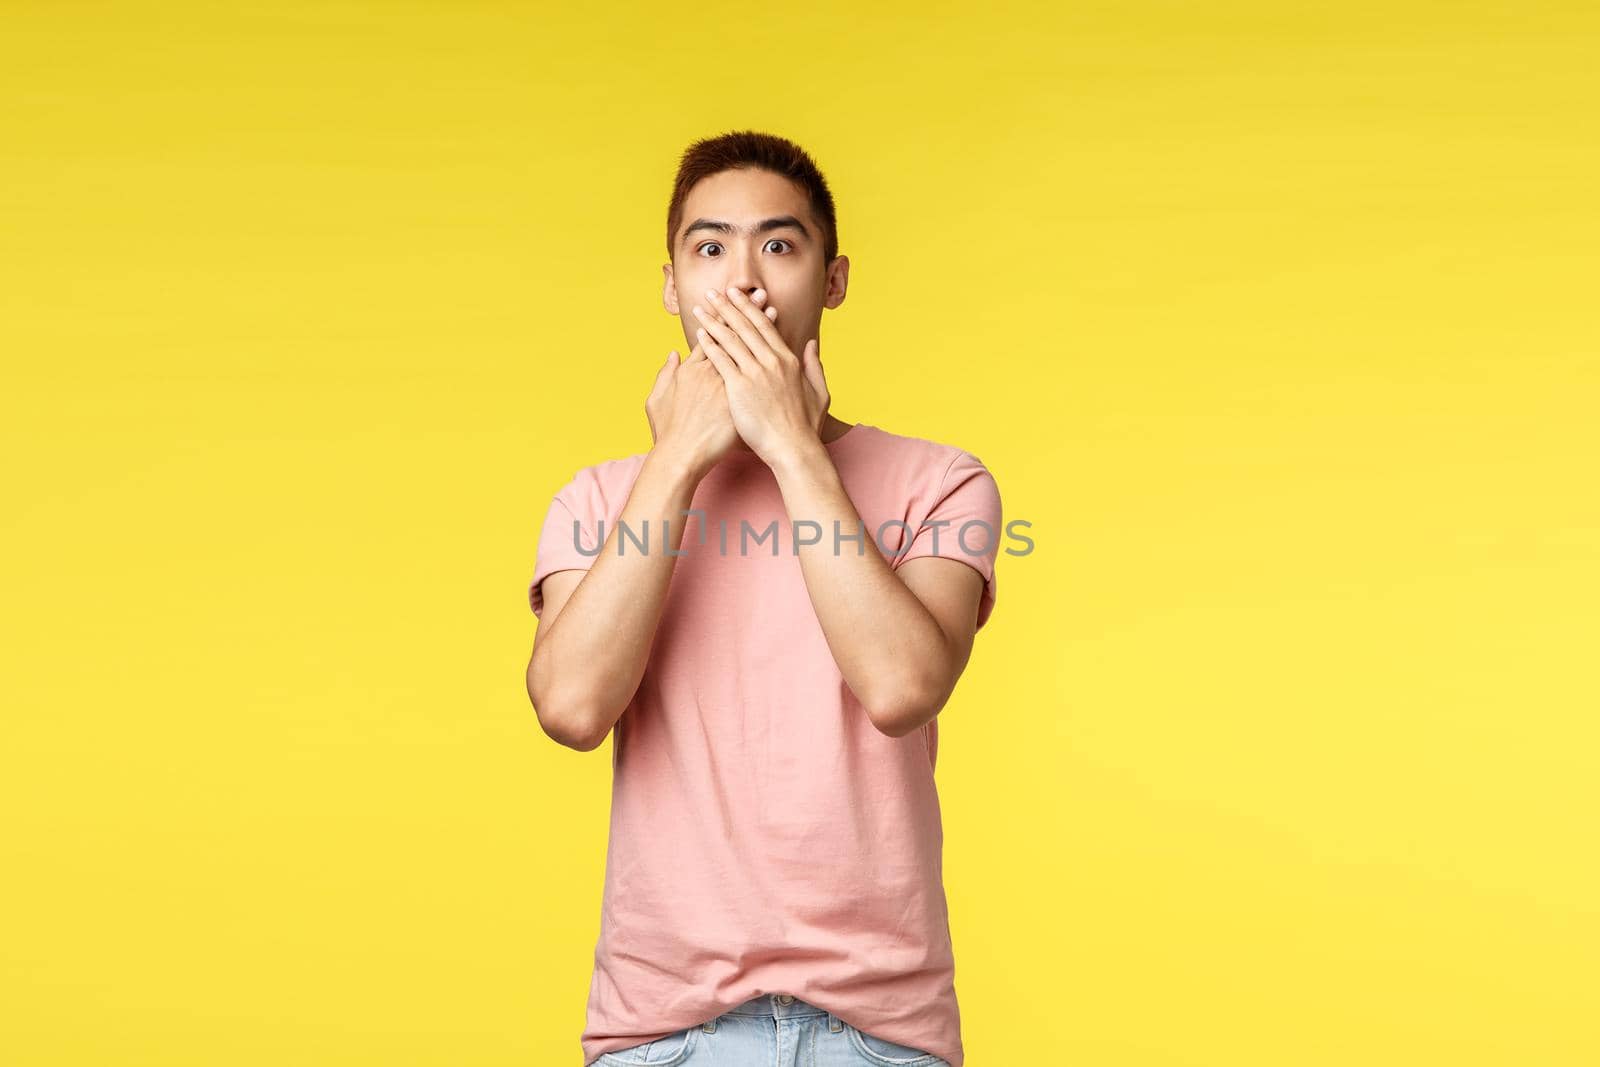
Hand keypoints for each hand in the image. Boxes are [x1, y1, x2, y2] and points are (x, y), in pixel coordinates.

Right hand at [646, 291, 779, 474]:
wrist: (680, 456)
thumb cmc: (669, 431)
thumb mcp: (658, 398)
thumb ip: (666, 373)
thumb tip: (673, 355)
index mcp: (691, 369)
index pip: (710, 335)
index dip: (724, 315)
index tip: (734, 299)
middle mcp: (710, 371)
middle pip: (733, 335)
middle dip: (746, 312)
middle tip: (759, 293)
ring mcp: (727, 384)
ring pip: (748, 350)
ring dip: (761, 328)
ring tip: (773, 308)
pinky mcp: (740, 399)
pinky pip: (758, 374)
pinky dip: (768, 359)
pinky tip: (780, 346)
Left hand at [690, 286, 829, 467]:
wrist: (794, 449)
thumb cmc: (805, 427)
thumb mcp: (819, 392)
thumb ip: (815, 365)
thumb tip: (811, 343)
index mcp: (789, 361)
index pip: (766, 327)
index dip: (750, 309)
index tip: (739, 296)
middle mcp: (772, 362)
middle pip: (746, 326)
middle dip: (729, 306)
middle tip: (714, 292)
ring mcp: (756, 373)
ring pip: (731, 339)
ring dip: (714, 320)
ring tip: (701, 307)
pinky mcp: (740, 387)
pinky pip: (721, 360)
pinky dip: (710, 345)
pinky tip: (700, 334)